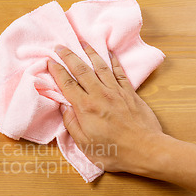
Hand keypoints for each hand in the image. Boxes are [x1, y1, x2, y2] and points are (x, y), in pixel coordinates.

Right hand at [47, 42, 164, 173]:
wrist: (146, 150)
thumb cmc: (114, 152)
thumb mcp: (85, 145)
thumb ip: (72, 125)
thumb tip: (65, 108)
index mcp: (86, 108)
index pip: (67, 84)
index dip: (57, 71)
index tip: (49, 62)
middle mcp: (100, 95)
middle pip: (81, 70)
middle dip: (69, 56)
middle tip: (60, 46)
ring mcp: (116, 92)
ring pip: (100, 66)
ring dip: (90, 53)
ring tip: (82, 43)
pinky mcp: (129, 93)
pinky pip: (119, 72)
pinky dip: (113, 60)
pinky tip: (108, 53)